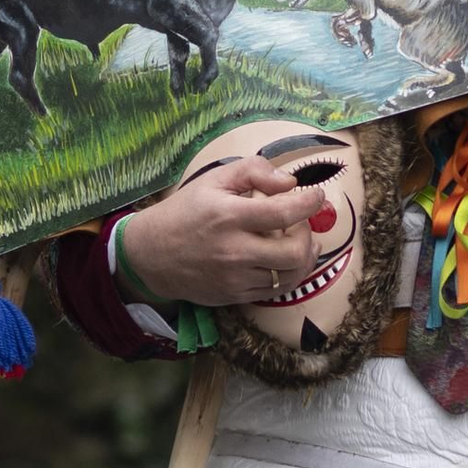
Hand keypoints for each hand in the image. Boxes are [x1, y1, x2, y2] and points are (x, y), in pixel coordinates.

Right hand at [119, 157, 326, 308]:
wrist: (150, 254)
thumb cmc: (185, 212)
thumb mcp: (214, 180)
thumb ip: (254, 171)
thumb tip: (290, 181)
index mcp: (229, 217)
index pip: (284, 212)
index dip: (309, 203)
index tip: (317, 196)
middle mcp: (234, 251)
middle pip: (295, 252)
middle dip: (308, 234)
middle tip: (300, 223)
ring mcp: (234, 278)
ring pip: (290, 276)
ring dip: (304, 257)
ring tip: (301, 241)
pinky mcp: (234, 296)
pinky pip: (275, 291)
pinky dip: (289, 275)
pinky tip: (286, 261)